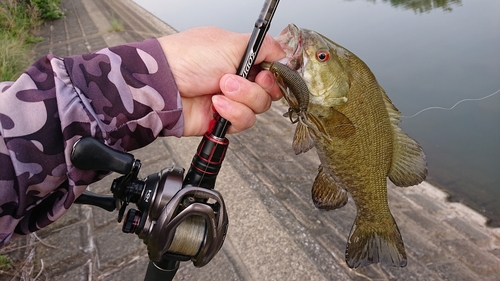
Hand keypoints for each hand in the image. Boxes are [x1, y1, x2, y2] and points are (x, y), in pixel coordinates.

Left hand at [157, 26, 284, 135]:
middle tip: (235, 79)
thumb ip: (264, 46)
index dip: (274, 74)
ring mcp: (232, 101)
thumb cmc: (187, 58)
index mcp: (241, 59)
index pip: (272, 70)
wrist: (164, 85)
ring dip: (241, 98)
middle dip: (254, 87)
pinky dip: (232, 112)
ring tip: (220, 89)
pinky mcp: (224, 120)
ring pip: (259, 108)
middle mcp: (238, 79)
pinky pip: (244, 121)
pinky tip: (216, 104)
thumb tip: (284, 51)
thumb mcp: (231, 42)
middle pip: (269, 92)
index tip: (265, 73)